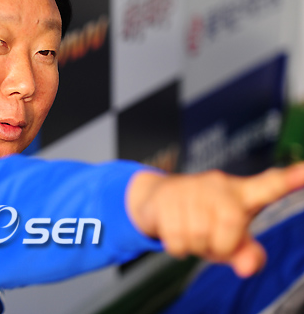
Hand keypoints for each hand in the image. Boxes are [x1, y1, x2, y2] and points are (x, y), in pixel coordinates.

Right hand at [127, 163, 303, 276]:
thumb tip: (247, 267)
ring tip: (190, 232)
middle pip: (231, 226)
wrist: (157, 200)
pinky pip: (177, 239)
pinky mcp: (166, 195)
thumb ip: (247, 253)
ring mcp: (191, 187)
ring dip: (195, 246)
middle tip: (211, 239)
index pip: (270, 185)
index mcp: (241, 193)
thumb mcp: (229, 240)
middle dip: (220, 244)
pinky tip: (175, 232)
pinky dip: (177, 247)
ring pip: (200, 236)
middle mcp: (218, 185)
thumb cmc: (202, 220)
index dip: (290, 179)